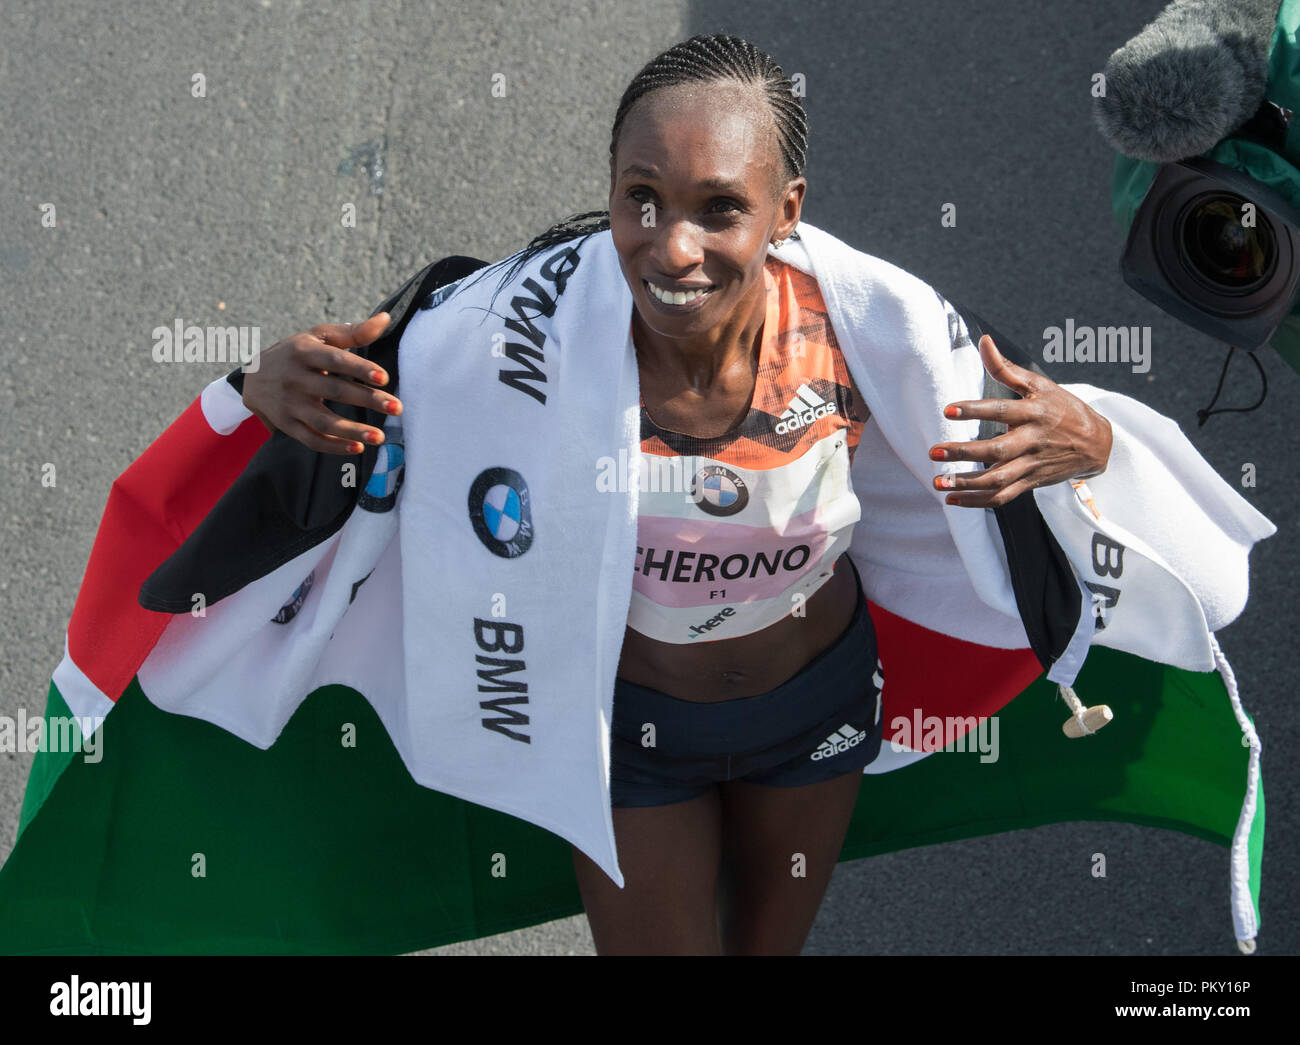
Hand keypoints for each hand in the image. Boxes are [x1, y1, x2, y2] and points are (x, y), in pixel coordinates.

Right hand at [242, 313, 401, 454]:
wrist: (251, 377)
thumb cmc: (296, 353)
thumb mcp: (317, 337)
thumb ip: (353, 332)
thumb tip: (386, 319)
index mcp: (304, 352)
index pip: (335, 360)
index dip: (360, 369)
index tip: (384, 378)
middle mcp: (295, 378)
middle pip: (335, 390)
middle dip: (367, 399)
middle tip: (397, 408)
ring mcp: (290, 404)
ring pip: (323, 421)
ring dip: (352, 431)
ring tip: (379, 437)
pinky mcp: (287, 425)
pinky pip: (311, 439)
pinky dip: (333, 447)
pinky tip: (357, 448)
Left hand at [927, 335, 1112, 507]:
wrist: (1097, 444)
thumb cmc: (1062, 409)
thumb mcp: (1040, 384)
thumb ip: (1006, 367)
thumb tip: (983, 341)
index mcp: (1034, 412)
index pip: (1001, 410)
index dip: (975, 410)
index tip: (948, 410)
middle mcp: (1032, 440)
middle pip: (996, 450)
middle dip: (964, 453)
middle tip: (934, 451)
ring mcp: (1031, 465)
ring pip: (998, 479)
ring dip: (967, 483)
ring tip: (938, 482)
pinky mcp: (1030, 483)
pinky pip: (1003, 497)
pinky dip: (978, 502)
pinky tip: (953, 500)